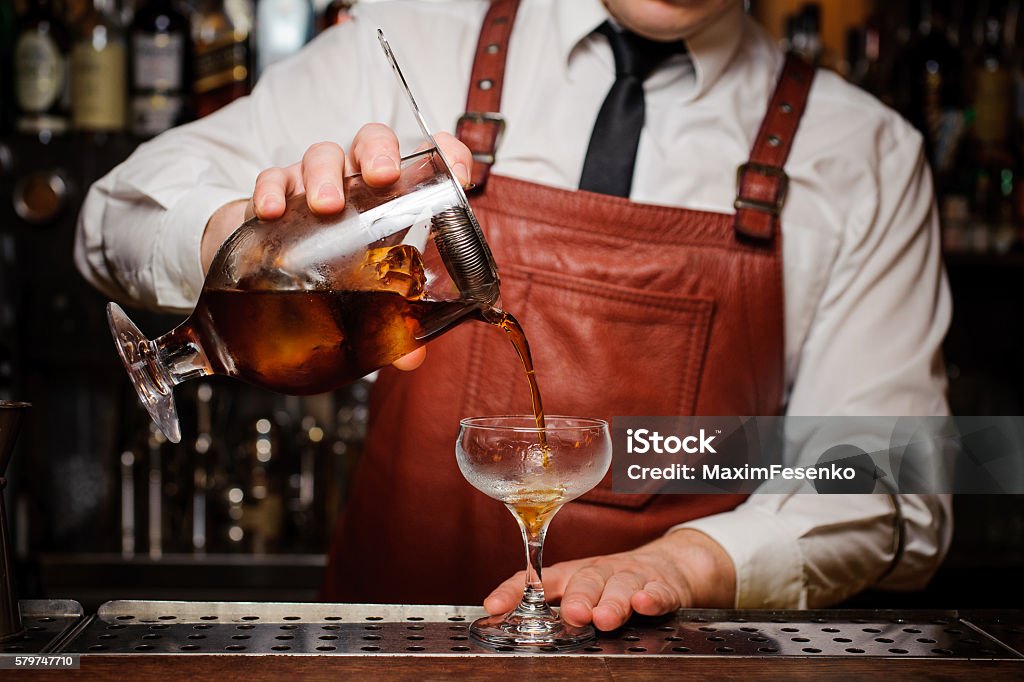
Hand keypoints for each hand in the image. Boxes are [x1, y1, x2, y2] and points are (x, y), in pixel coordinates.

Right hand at [200, 125, 473, 371]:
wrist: (269, 266)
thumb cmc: (332, 267)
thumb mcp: (365, 292)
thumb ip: (390, 320)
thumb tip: (412, 357)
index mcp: (390, 198)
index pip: (425, 161)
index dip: (445, 153)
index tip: (458, 167)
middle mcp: (355, 180)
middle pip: (371, 142)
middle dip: (379, 153)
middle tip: (382, 177)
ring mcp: (313, 181)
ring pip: (322, 155)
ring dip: (325, 175)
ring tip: (328, 207)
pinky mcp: (275, 191)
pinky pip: (273, 177)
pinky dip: (273, 189)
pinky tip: (273, 211)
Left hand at [483, 529, 735, 630]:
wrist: (669, 566)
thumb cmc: (613, 583)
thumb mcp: (580, 591)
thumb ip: (550, 606)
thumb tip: (502, 622)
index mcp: (574, 574)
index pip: (539, 580)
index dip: (515, 590)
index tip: (493, 604)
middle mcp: (600, 572)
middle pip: (586, 581)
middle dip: (578, 598)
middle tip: (571, 615)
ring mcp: (632, 576)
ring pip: (621, 587)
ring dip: (613, 602)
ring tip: (604, 619)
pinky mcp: (663, 585)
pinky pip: (658, 591)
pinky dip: (652, 597)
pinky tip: (645, 604)